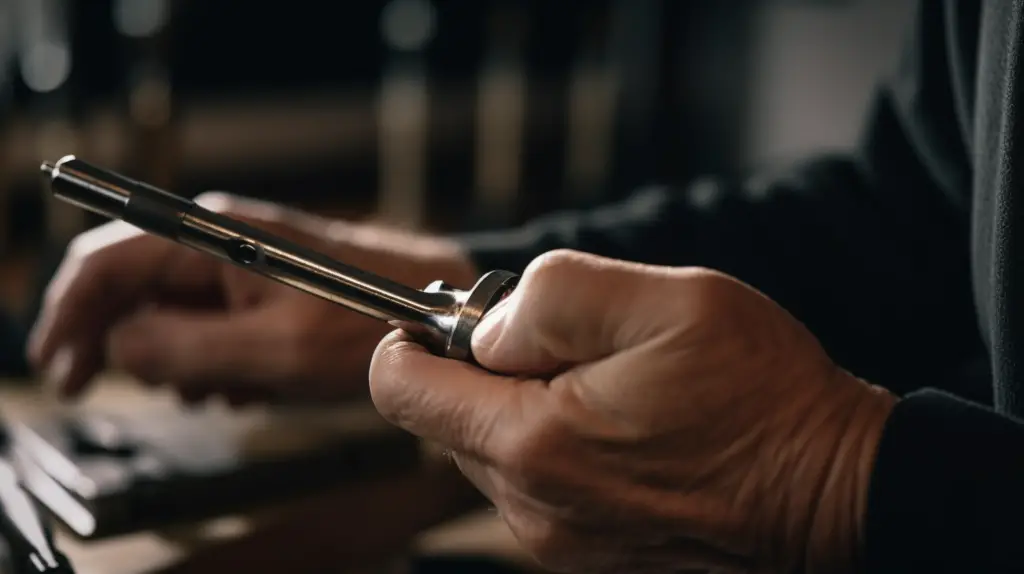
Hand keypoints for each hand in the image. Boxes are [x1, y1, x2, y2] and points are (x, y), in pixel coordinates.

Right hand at [28, 192, 477, 404]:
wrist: (438, 311)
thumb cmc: (371, 320)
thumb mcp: (273, 349)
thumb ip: (187, 348)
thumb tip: (121, 345)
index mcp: (215, 238)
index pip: (107, 262)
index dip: (69, 314)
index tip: (58, 364)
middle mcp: (222, 241)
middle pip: (131, 285)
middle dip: (112, 340)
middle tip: (94, 386)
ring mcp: (244, 264)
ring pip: (171, 309)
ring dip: (170, 357)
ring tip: (205, 390)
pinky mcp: (266, 288)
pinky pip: (212, 322)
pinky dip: (210, 358)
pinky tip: (238, 384)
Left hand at [369, 249, 896, 572]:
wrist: (835, 491)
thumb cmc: (757, 392)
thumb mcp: (661, 302)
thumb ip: (551, 300)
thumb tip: (488, 330)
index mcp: (533, 443)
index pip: (401, 390)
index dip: (412, 340)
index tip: (453, 319)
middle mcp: (531, 508)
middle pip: (447, 420)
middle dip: (485, 370)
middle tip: (569, 345)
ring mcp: (558, 542)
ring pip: (492, 452)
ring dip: (527, 409)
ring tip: (611, 388)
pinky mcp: (586, 557)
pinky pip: (536, 487)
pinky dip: (558, 448)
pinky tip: (626, 430)